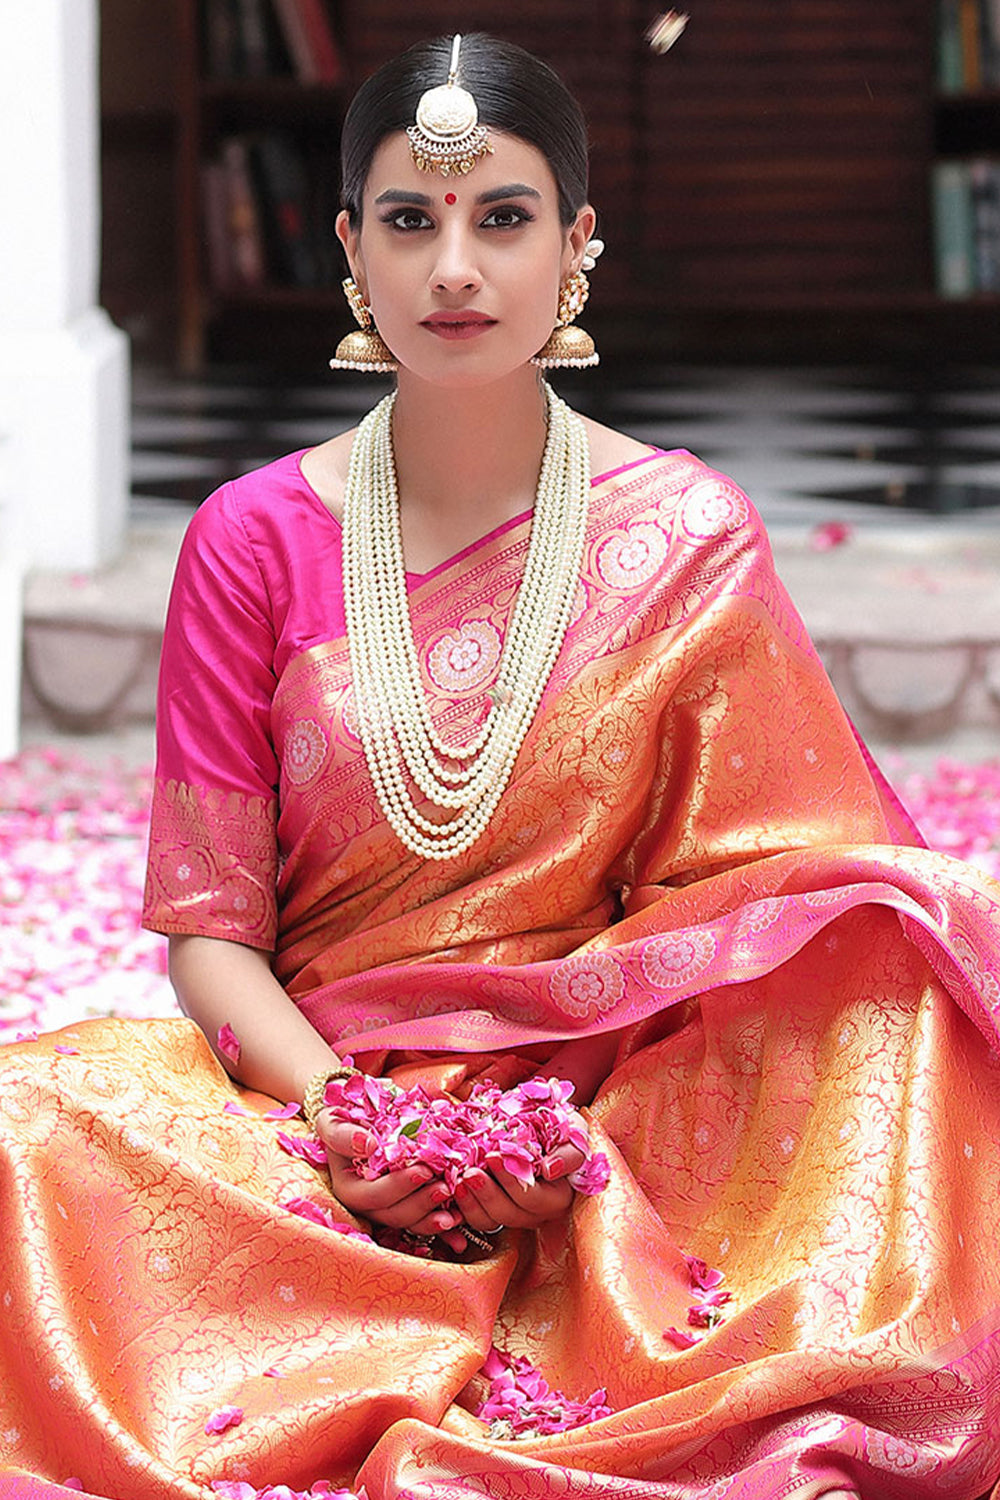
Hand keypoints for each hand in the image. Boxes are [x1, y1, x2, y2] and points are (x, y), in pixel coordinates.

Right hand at [316, 1112, 464, 1242]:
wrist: (359, 1122)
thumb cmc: (344, 1122)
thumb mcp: (333, 1122)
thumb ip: (342, 1135)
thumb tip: (366, 1145)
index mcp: (349, 1188)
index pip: (373, 1195)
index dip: (399, 1185)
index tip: (424, 1170)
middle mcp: (367, 1204)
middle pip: (394, 1213)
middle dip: (422, 1203)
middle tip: (446, 1187)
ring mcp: (388, 1207)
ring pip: (410, 1222)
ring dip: (433, 1219)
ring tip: (455, 1208)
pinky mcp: (405, 1206)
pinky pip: (422, 1223)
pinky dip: (441, 1229)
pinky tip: (458, 1230)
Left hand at [452, 1135, 586, 1236]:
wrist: (543, 1126)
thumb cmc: (561, 1129)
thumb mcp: (574, 1133)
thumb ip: (569, 1152)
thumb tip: (550, 1169)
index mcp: (558, 1197)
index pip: (534, 1199)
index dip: (512, 1182)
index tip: (494, 1157)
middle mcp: (537, 1212)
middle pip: (510, 1214)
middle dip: (488, 1194)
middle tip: (471, 1172)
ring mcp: (514, 1213)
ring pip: (491, 1221)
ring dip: (473, 1203)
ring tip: (460, 1180)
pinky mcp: (494, 1209)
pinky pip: (478, 1218)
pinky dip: (464, 1206)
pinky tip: (454, 1186)